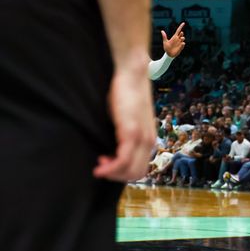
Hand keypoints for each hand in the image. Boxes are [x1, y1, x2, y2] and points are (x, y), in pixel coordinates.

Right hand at [94, 61, 155, 181]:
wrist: (132, 73)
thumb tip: (110, 147)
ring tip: (100, 164)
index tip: (106, 161)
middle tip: (101, 165)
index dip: (121, 172)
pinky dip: (110, 168)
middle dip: (116, 176)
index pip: (139, 168)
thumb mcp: (126, 118)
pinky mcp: (132, 132)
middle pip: (136, 174)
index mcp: (148, 138)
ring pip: (131, 171)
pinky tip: (100, 166)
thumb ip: (124, 134)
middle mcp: (149, 140)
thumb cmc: (125, 94)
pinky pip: (123, 160)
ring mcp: (142, 137)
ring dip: (113, 174)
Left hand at [162, 22, 185, 57]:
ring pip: (183, 38)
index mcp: (174, 37)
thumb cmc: (166, 48)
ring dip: (183, 38)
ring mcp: (180, 43)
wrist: (169, 54)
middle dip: (181, 33)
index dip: (181, 26)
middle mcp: (178, 39)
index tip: (183, 23)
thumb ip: (164, 36)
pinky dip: (182, 43)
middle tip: (181, 33)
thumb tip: (162, 31)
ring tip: (181, 38)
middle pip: (181, 34)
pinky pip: (183, 44)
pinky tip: (181, 44)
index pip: (178, 30)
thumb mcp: (165, 42)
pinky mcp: (181, 47)